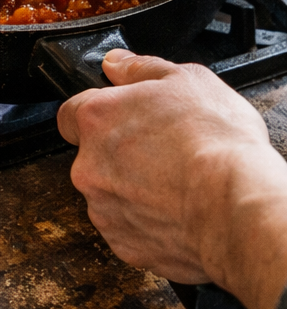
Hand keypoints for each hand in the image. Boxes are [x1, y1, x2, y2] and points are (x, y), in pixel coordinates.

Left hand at [58, 49, 286, 308]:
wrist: (237, 207)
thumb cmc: (216, 144)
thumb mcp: (186, 78)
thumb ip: (140, 68)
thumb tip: (116, 64)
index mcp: (96, 119)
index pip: (71, 114)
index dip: (98, 115)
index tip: (122, 119)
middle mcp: (88, 165)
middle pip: (93, 156)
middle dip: (121, 155)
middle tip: (163, 153)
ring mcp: (103, 208)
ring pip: (110, 195)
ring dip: (134, 190)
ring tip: (178, 185)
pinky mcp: (123, 244)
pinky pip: (130, 229)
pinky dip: (149, 223)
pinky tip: (179, 212)